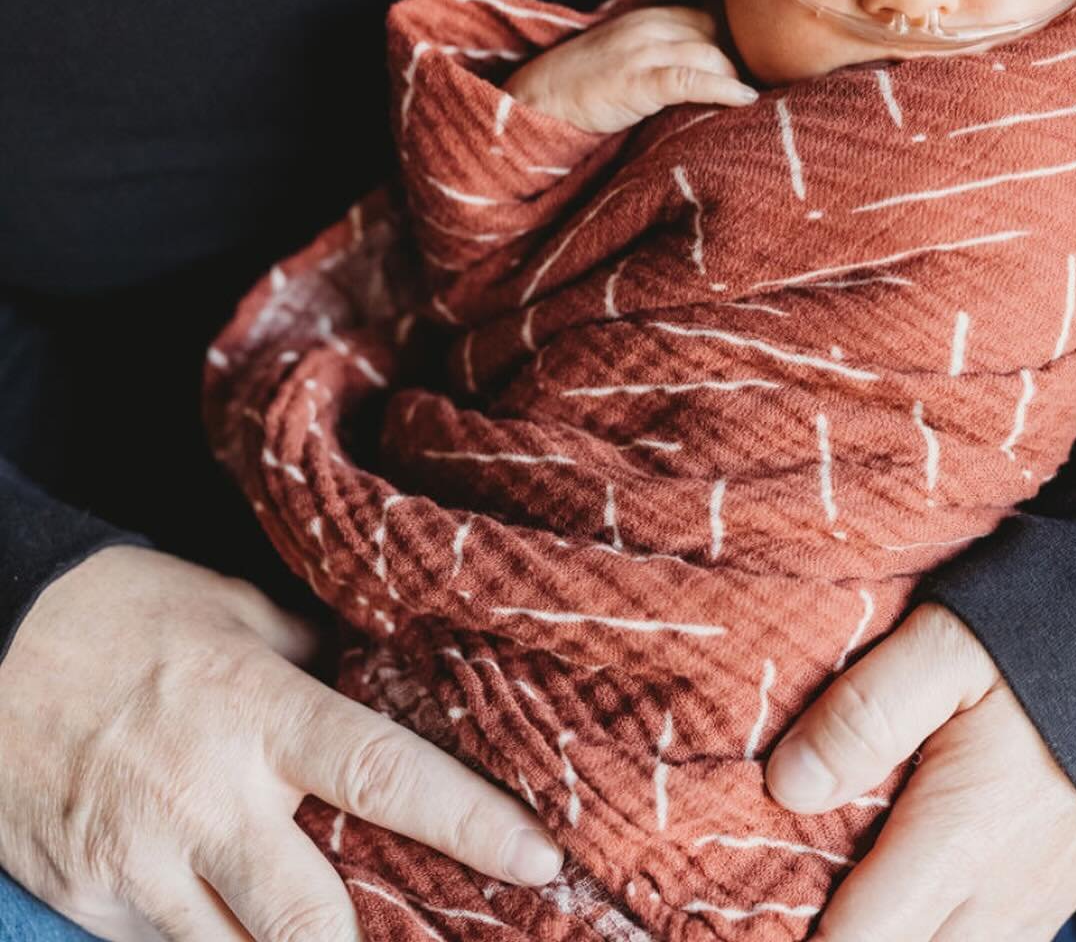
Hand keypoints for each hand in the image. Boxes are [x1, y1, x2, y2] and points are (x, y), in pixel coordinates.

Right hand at [0, 545, 563, 941]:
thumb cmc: (126, 617)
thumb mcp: (236, 611)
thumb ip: (314, 658)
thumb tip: (384, 678)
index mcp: (260, 711)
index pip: (387, 775)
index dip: (472, 823)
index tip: (540, 857)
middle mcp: (208, 801)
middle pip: (316, 922)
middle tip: (440, 939)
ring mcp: (142, 865)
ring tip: (350, 940)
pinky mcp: (90, 905)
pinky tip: (249, 930)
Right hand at [503, 3, 757, 133]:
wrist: (533, 104)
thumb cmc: (580, 91)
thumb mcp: (626, 61)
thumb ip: (665, 56)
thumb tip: (712, 70)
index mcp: (648, 19)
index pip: (712, 14)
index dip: (745, 36)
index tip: (773, 56)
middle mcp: (649, 27)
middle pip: (720, 31)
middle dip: (752, 55)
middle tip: (783, 80)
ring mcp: (641, 52)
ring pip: (711, 52)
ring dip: (745, 74)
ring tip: (775, 95)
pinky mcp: (636, 81)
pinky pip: (690, 78)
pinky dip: (722, 87)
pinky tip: (746, 100)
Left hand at [764, 602, 1075, 940]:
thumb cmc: (1048, 631)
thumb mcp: (946, 643)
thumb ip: (867, 713)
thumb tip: (787, 784)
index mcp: (963, 838)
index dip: (796, 931)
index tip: (748, 899)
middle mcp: (1001, 894)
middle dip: (840, 939)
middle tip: (781, 895)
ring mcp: (1033, 900)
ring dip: (888, 937)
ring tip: (829, 895)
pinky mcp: (1051, 889)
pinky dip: (931, 933)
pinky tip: (895, 893)